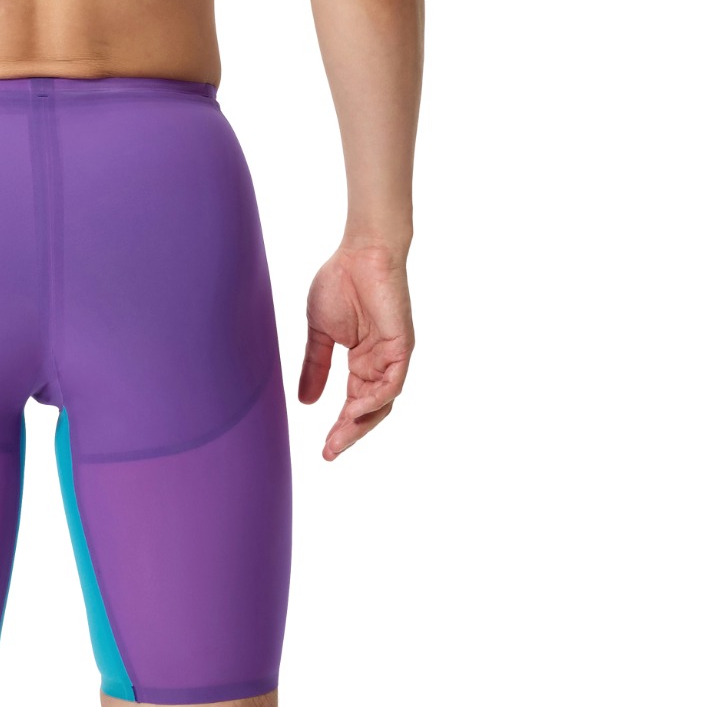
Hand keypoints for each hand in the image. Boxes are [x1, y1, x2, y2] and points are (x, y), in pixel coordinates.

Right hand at [298, 244, 413, 459]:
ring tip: (338, 440)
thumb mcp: (319, 332)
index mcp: (362, 362)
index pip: (353, 404)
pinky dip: (375, 399)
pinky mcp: (401, 346)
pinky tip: (355, 410)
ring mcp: (392, 357)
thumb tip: (305, 401)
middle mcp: (379, 364)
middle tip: (329, 453)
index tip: (323, 450)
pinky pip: (392, 383)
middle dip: (349, 433)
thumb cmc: (340, 282)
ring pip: (381, 403)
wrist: (360, 253)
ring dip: (360, 424)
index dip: (339, 427)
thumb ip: (315, 365)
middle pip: (368, 411)